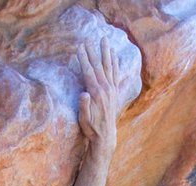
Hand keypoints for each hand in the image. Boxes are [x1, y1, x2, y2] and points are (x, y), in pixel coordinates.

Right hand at [77, 36, 120, 154]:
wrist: (105, 136)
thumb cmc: (91, 128)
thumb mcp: (84, 119)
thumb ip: (83, 106)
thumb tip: (83, 93)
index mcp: (96, 93)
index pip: (89, 72)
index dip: (84, 59)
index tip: (80, 47)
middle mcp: (106, 89)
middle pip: (98, 66)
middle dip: (93, 51)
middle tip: (89, 38)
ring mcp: (111, 89)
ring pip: (109, 66)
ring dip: (106, 52)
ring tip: (104, 40)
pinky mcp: (115, 92)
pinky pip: (116, 73)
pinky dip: (115, 62)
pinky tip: (114, 55)